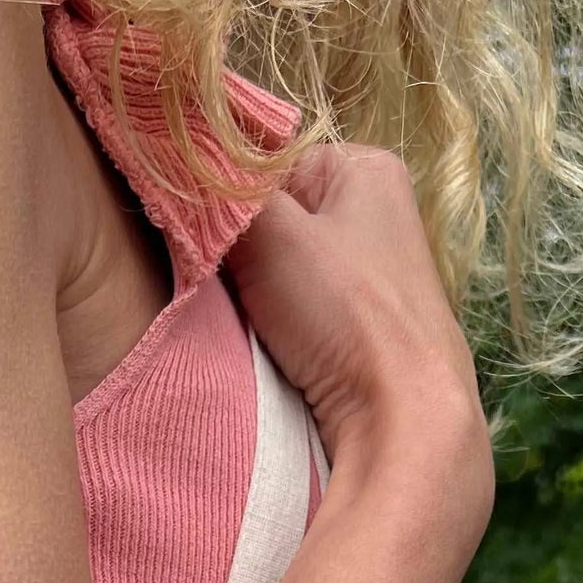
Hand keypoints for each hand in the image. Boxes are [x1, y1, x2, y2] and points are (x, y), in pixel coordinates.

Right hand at [226, 146, 493, 541]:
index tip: (214, 237)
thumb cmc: (347, 314)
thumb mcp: (269, 231)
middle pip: (276, 217)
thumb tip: (178, 167)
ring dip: (258, 296)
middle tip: (231, 282)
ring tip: (257, 321)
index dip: (232, 198)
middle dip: (244, 248)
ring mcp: (377, 279)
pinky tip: (281, 352)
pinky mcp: (371, 334)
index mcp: (368, 169)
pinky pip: (305, 316)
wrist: (405, 421)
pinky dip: (283, 331)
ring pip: (284, 271)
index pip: (269, 161)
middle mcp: (381, 215)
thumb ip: (221, 192)